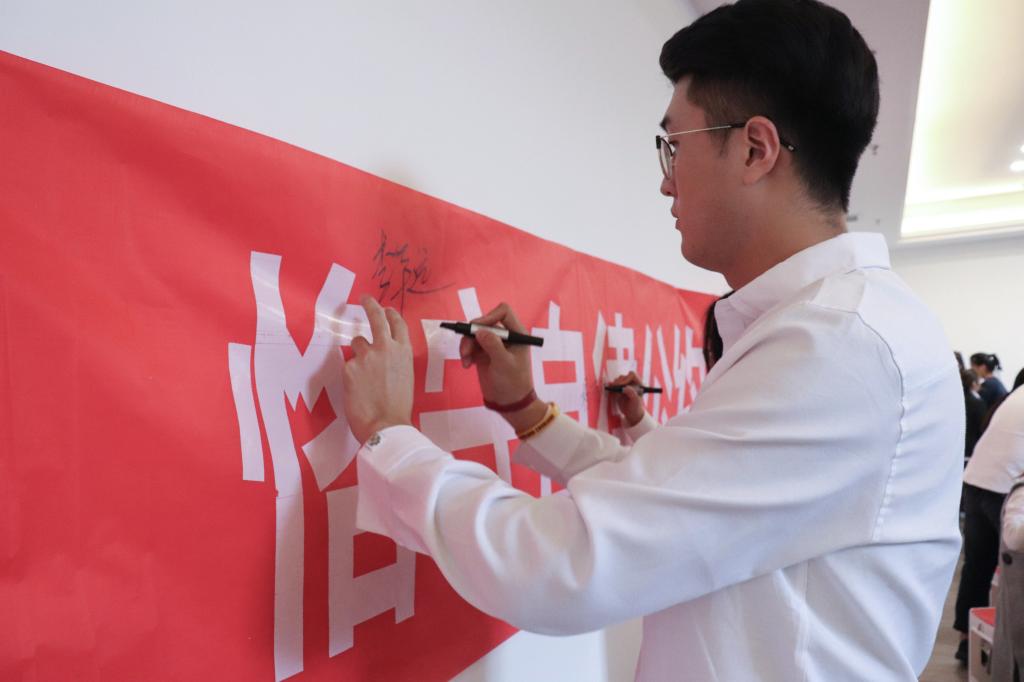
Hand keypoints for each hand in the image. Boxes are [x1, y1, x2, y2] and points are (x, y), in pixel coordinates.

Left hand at [341, 296, 413, 443]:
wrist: (387, 425)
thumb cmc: (398, 408)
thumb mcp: (405, 377)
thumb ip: (395, 361)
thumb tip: (384, 357)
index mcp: (404, 352)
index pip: (397, 323)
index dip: (390, 313)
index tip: (385, 308)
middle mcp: (386, 348)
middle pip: (376, 318)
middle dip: (370, 305)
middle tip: (365, 298)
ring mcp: (366, 356)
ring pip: (357, 344)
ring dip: (358, 353)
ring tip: (363, 375)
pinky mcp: (350, 367)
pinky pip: (348, 365)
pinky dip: (351, 375)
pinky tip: (357, 389)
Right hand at [459, 302, 542, 430]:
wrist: (509, 403)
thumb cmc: (513, 383)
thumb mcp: (504, 364)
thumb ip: (493, 345)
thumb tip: (479, 331)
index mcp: (517, 333)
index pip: (503, 312)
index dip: (489, 316)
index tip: (478, 329)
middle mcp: (505, 336)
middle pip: (484, 322)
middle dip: (472, 334)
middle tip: (466, 350)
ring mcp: (493, 344)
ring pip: (474, 334)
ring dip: (466, 345)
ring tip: (465, 361)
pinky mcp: (483, 353)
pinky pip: (470, 345)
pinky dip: (466, 353)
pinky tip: (466, 365)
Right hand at [607, 371, 645, 426]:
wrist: (631, 413)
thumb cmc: (636, 407)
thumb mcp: (635, 402)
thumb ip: (632, 394)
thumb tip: (625, 388)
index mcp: (639, 384)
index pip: (632, 375)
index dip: (626, 379)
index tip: (622, 387)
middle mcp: (632, 383)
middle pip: (623, 377)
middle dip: (618, 382)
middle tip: (615, 388)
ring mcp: (625, 385)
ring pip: (618, 380)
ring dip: (615, 384)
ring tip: (614, 391)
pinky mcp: (619, 388)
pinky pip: (614, 384)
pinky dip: (611, 386)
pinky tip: (609, 389)